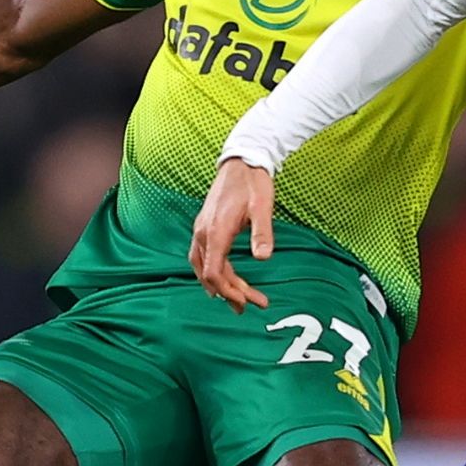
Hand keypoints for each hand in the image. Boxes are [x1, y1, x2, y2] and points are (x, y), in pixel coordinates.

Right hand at [189, 157, 274, 312]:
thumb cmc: (253, 182)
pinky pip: (203, 257)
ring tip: (237, 300)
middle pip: (210, 273)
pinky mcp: (205, 226)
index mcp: (216, 230)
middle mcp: (203, 233)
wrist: (241, 160)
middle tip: (252, 305)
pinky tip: (223, 279)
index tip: (245, 302)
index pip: (214, 271)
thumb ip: (262, 232)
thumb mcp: (262, 207)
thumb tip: (264, 258)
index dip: (228, 291)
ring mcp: (201, 229)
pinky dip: (212, 271)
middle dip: (230, 292)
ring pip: (203, 266)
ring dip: (220, 285)